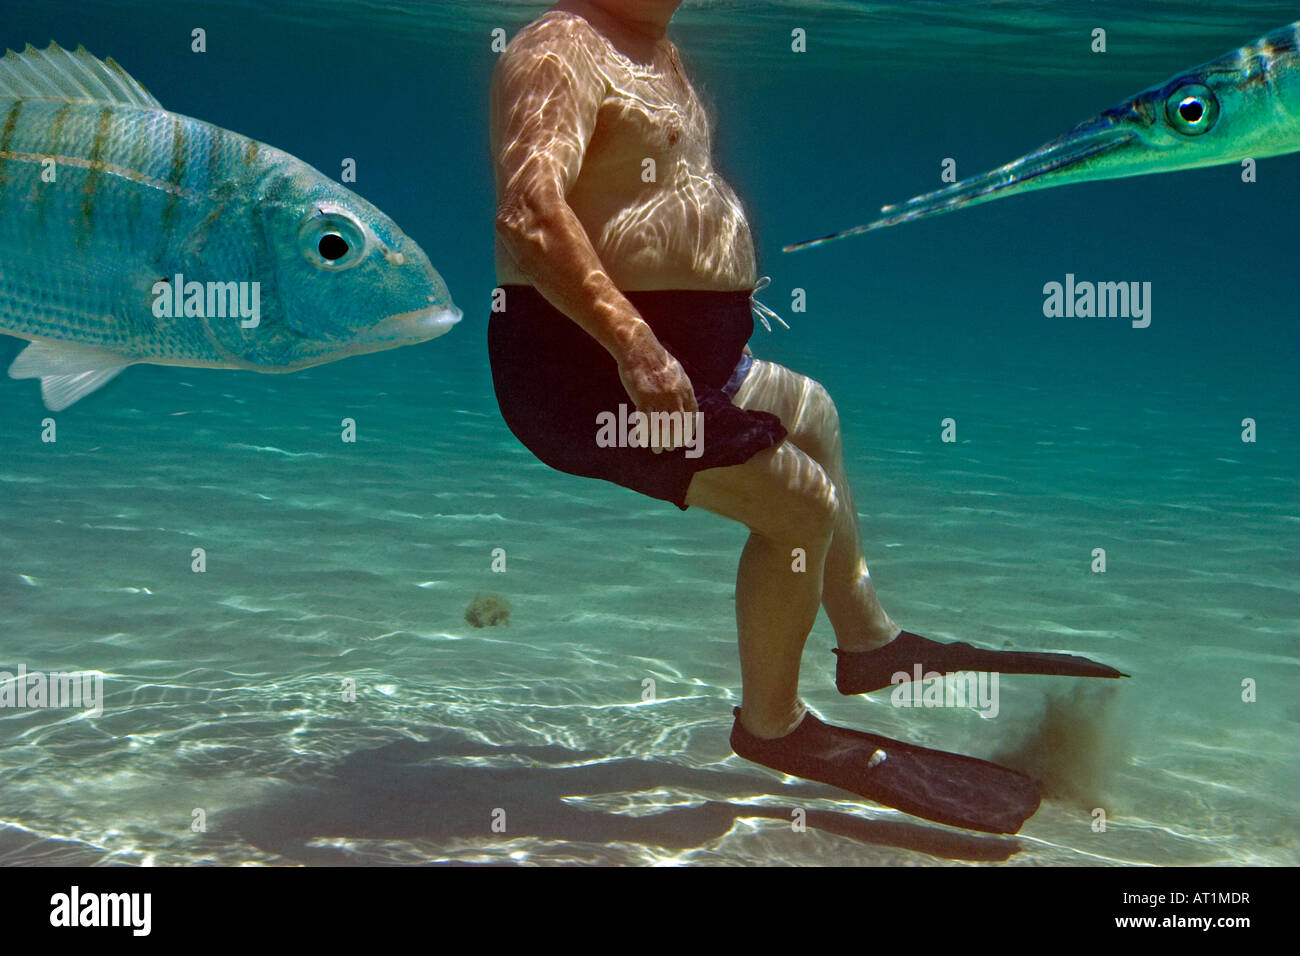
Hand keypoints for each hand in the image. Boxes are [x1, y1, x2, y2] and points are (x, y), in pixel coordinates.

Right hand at [616, 326, 697, 453]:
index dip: (689, 429)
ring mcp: (659, 398)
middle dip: (675, 439)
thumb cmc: (655, 358)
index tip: (685, 438)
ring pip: (662, 427)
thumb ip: (681, 387)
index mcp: (685, 389)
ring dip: (660, 441)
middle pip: (678, 424)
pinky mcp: (643, 399)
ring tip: (658, 450)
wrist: (638, 347)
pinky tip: (643, 440)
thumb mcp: (676, 371)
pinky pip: (645, 422)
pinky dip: (645, 433)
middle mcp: (675, 396)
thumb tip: (685, 399)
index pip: (692, 414)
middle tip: (671, 448)